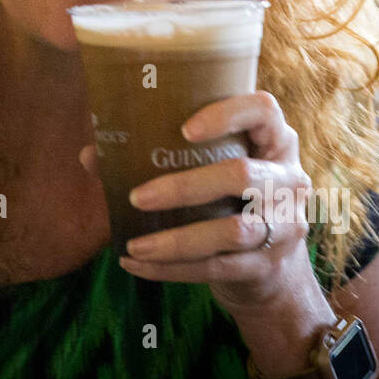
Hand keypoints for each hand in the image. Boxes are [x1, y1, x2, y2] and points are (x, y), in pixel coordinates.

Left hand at [78, 90, 316, 313]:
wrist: (268, 268)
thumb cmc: (226, 201)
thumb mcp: (208, 170)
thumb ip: (157, 157)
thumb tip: (91, 154)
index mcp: (273, 140)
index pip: (264, 109)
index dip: (227, 114)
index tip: (184, 129)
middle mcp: (288, 179)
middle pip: (243, 175)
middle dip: (185, 187)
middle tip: (136, 197)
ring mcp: (285, 225)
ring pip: (232, 230)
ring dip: (177, 240)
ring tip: (133, 245)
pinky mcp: (268, 264)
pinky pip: (218, 267)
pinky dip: (173, 269)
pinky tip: (137, 265)